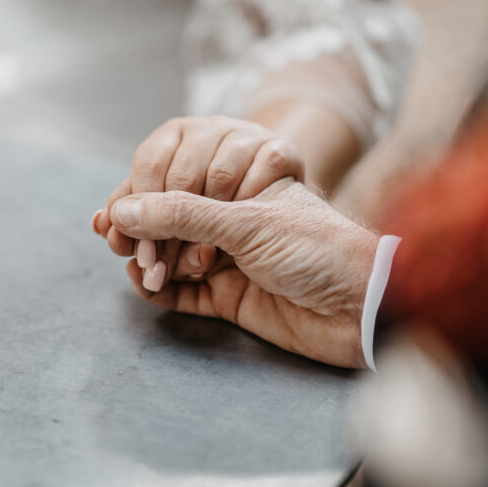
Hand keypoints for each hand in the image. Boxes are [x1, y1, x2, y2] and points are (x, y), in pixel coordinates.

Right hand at [93, 116, 302, 290]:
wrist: (366, 309)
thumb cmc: (318, 249)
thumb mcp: (246, 222)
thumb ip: (182, 214)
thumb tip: (123, 209)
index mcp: (240, 184)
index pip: (174, 177)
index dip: (143, 195)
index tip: (121, 215)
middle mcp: (232, 217)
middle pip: (167, 218)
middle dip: (142, 231)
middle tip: (128, 246)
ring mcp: (228, 258)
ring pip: (170, 254)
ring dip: (150, 259)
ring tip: (143, 268)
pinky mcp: (229, 298)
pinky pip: (181, 293)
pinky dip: (159, 290)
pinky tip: (145, 285)